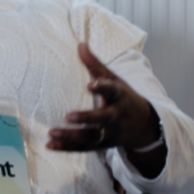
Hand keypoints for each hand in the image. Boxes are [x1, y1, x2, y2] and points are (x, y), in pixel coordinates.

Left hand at [45, 42, 161, 157]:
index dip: (102, 88)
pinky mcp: (101, 145)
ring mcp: (109, 133)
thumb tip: (80, 45)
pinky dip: (66, 147)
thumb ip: (96, 65)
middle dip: (86, 119)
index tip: (90, 84)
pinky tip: (50, 144)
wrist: (143, 126)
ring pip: (91, 138)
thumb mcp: (115, 80)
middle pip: (102, 119)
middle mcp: (115, 117)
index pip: (112, 91)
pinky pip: (83, 148)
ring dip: (71, 137)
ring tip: (52, 132)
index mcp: (119, 97)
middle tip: (68, 116)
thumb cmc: (124, 98)